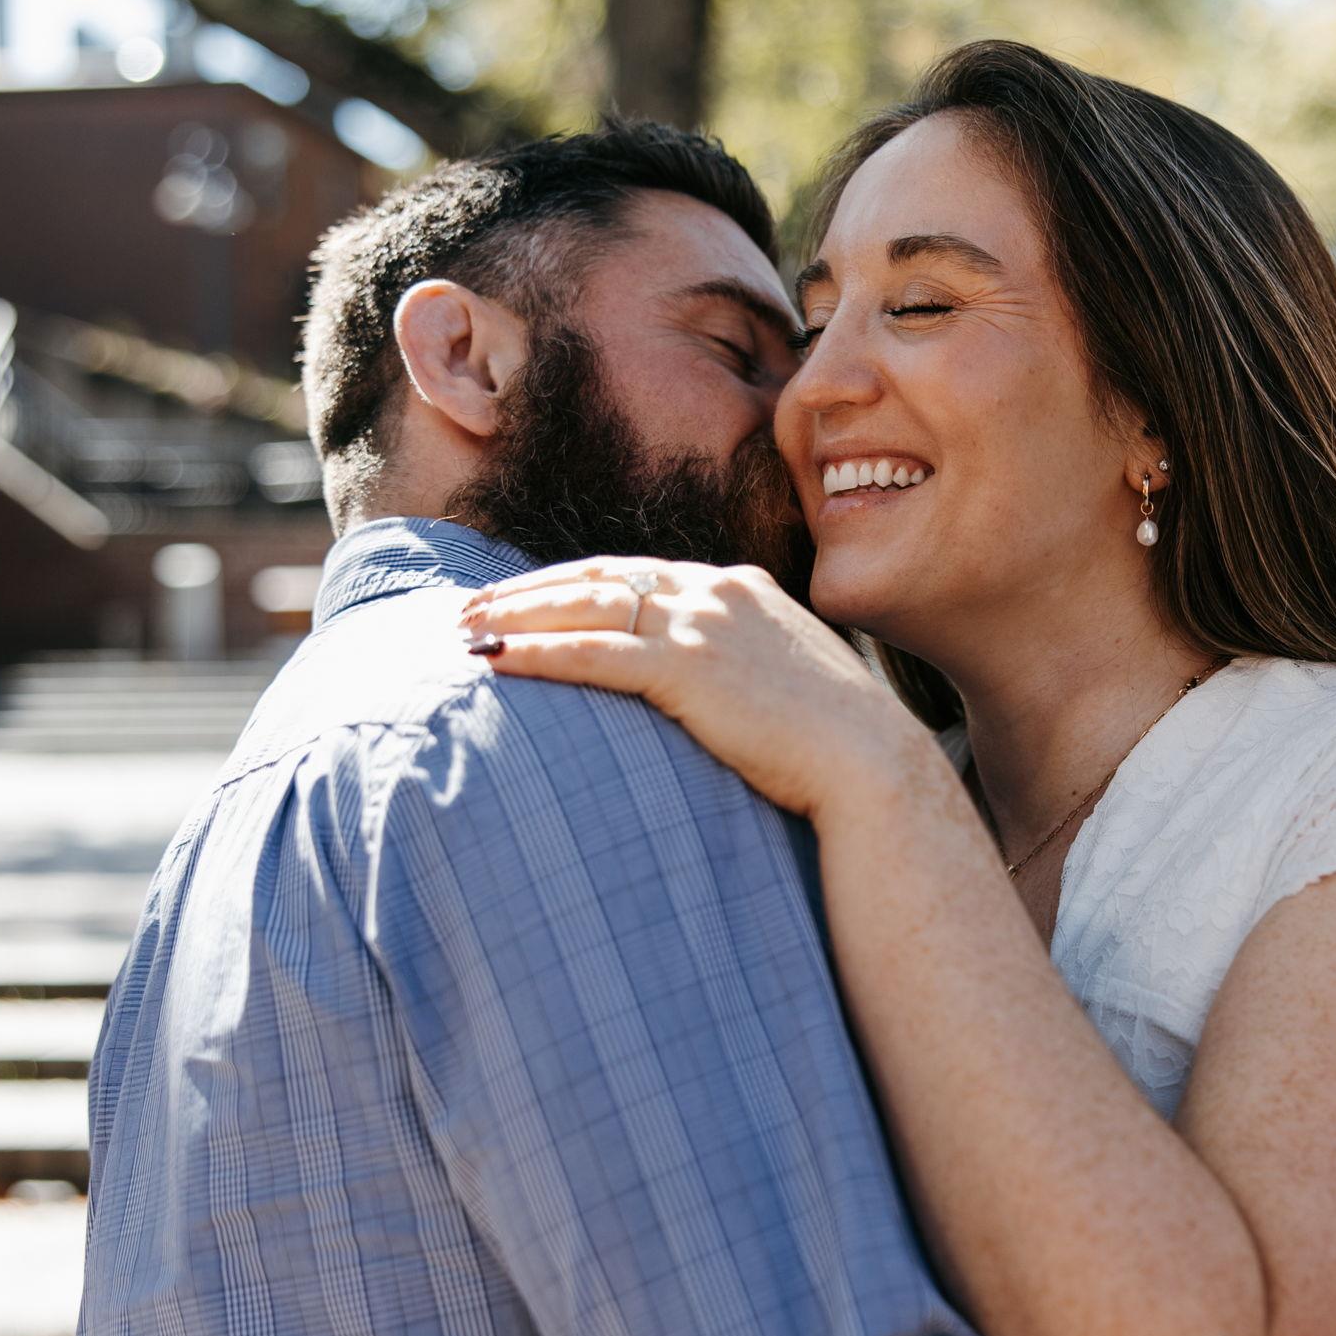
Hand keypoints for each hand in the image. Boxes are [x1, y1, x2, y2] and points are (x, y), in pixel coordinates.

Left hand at [459, 558, 932, 821]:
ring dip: (515, 615)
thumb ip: (743, 672)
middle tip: (470, 606)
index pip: (636, 573)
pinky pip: (591, 651)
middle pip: (598, 578)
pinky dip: (535, 651)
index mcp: (740, 589)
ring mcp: (702, 622)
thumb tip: (717, 699)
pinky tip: (494, 660)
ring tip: (463, 630)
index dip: (572, 584)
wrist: (871, 762)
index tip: (526, 597)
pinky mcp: (687, 665)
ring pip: (583, 605)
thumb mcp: (788, 686)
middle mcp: (716, 591)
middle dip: (527, 590)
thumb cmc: (836, 745)